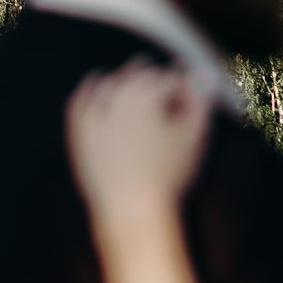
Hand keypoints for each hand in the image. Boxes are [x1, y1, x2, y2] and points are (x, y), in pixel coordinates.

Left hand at [67, 62, 212, 233]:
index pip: (169, 80)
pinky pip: (80, 103)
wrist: (134, 209)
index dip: (183, 87)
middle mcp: (118, 98)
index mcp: (147, 95)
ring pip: (110, 84)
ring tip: (135, 76)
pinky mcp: (81, 134)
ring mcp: (95, 115)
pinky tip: (95, 82)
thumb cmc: (169, 174)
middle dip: (156, 77)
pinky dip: (88, 89)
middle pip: (139, 75)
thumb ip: (200, 101)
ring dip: (125, 77)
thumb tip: (202, 73)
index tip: (190, 96)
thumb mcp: (193, 136)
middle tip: (167, 83)